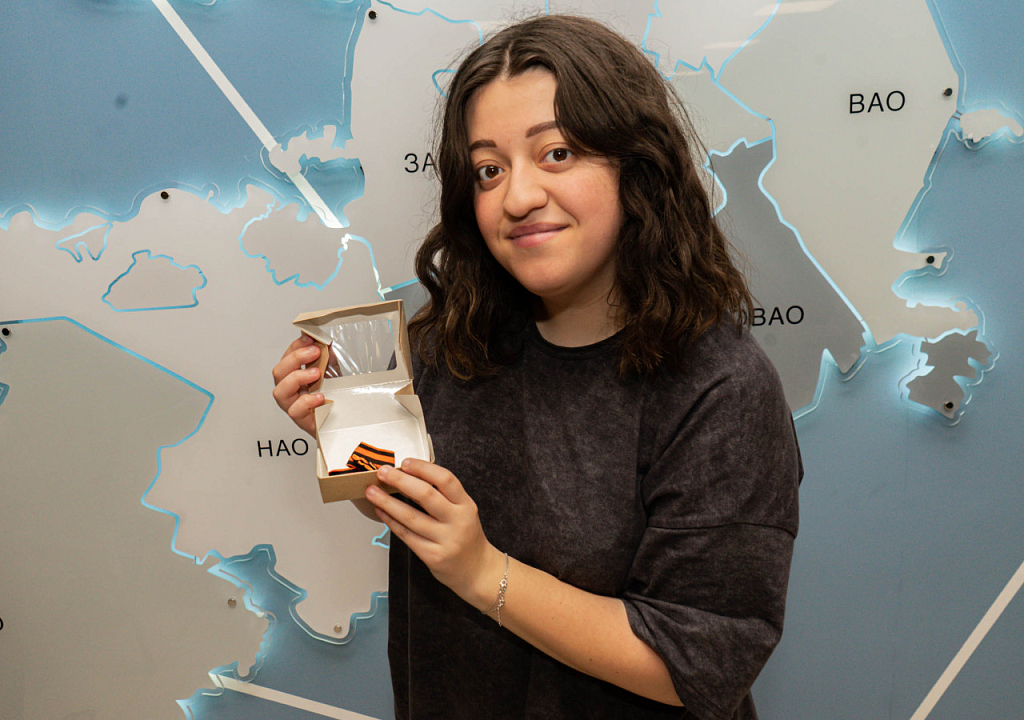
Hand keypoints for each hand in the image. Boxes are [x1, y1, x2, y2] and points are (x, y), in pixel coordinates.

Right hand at [271, 334, 324, 436]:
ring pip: (280, 392)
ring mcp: (293, 405)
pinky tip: (319, 396)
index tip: (309, 338)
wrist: (341, 421)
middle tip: (314, 352)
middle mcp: (290, 390)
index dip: (296, 346)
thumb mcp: (332, 373)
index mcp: (295, 376)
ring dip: (297, 378)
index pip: (287, 357)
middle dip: (295, 358)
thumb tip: (325, 342)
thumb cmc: (333, 398)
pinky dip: (306, 401)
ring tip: (316, 374)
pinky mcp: (301, 420)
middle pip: (279, 372)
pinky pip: (294, 411)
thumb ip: (327, 358)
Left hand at [366, 459, 504, 608]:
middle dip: (401, 481)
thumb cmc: (466, 537)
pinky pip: (407, 536)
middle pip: (426, 496)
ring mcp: (445, 540)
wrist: (477, 570)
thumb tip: (409, 477)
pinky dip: (391, 522)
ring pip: (411, 517)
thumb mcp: (464, 511)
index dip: (424, 469)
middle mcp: (458, 521)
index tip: (405, 462)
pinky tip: (381, 512)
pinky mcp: (432, 556)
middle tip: (383, 473)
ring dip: (388, 502)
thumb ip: (444, 497)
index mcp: (466, 505)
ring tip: (372, 492)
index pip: (446, 480)